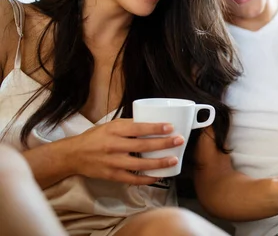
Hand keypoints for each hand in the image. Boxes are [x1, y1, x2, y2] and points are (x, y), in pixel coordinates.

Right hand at [66, 118, 184, 183]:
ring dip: (159, 163)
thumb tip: (152, 124)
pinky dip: (147, 178)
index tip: (170, 126)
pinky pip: (133, 179)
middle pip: (143, 145)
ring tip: (173, 160)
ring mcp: (113, 162)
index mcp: (114, 130)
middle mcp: (114, 146)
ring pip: (140, 164)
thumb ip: (129, 125)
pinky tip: (159, 175)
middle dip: (163, 143)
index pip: (138, 128)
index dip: (155, 127)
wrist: (73, 155)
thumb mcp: (110, 125)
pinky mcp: (112, 176)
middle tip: (179, 140)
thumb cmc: (95, 137)